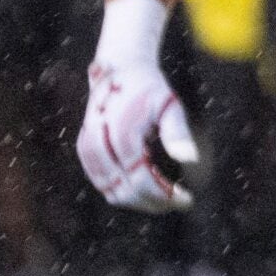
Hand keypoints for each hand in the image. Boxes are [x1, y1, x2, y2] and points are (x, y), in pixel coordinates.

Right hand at [77, 54, 196, 211]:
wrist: (119, 72)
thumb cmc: (149, 90)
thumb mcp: (169, 105)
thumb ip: (178, 132)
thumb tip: (190, 159)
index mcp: (122, 135)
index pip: (141, 182)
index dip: (165, 197)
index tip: (187, 200)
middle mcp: (100, 145)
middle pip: (125, 192)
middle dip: (155, 203)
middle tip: (180, 201)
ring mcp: (89, 149)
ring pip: (111, 192)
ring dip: (140, 201)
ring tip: (166, 198)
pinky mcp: (85, 151)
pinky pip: (102, 183)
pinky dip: (124, 192)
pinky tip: (147, 190)